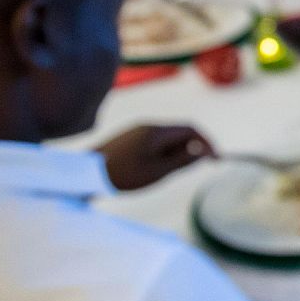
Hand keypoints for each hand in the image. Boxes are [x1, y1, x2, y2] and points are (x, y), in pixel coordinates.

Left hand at [99, 124, 214, 191]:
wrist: (84, 174)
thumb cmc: (122, 175)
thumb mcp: (158, 172)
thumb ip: (183, 161)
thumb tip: (202, 153)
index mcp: (157, 131)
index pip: (191, 129)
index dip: (207, 143)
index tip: (215, 160)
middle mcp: (147, 125)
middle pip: (179, 132)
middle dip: (190, 149)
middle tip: (188, 170)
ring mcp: (136, 131)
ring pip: (166, 139)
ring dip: (174, 153)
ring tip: (163, 173)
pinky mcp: (128, 139)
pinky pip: (153, 142)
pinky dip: (161, 154)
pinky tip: (150, 170)